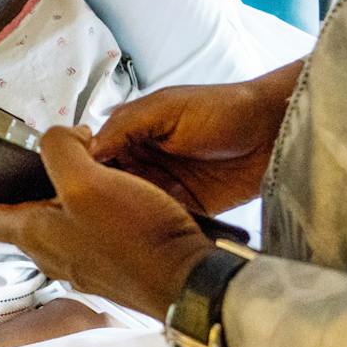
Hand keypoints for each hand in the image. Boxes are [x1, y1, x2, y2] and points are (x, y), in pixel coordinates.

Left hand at [0, 126, 212, 320]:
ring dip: (64, 198)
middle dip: (30, 188)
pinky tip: (116, 196)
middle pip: (25, 220)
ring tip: (86, 170)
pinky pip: (89, 237)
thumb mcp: (87, 179)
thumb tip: (60, 137)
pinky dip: (92, 212)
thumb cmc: (135, 234)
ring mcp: (84, 267)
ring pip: (59, 227)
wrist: (186, 280)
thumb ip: (60, 150)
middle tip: (49, 159)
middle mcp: (55, 256)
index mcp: (36, 235)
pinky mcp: (112, 270)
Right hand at [89, 66, 299, 216]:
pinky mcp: (187, 209)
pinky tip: (145, 239)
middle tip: (90, 220)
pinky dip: (153, 232)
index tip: (75, 190)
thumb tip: (89, 148)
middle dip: (101, 203)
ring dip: (125, 221)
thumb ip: (127, 124)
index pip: (95, 156)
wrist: (272, 131)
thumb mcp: (166, 107)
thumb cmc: (223, 108)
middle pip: (109, 188)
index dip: (83, 173)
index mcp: (133, 132)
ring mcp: (165, 188)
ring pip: (132, 210)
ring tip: (114, 233)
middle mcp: (144, 162)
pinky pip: (162, 224)